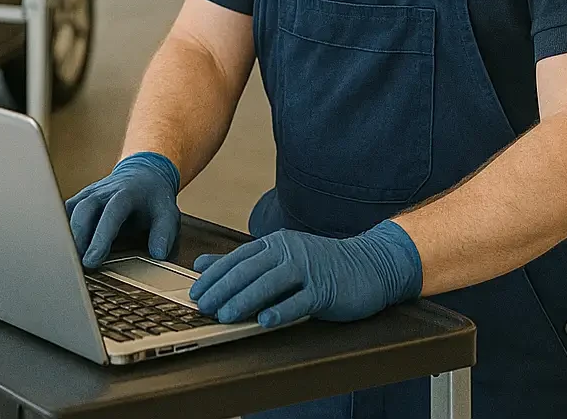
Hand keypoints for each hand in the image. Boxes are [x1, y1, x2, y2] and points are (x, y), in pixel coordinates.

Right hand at [65, 152, 180, 267]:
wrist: (142, 175)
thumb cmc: (154, 199)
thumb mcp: (168, 214)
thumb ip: (164, 233)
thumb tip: (158, 254)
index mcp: (126, 194)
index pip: (110, 215)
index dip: (100, 238)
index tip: (91, 261)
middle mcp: (103, 192)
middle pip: (83, 211)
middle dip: (77, 238)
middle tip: (76, 265)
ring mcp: (89, 194)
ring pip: (71, 212)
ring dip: (68, 236)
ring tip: (69, 262)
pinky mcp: (80, 199)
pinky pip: (66, 213)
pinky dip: (64, 230)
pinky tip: (67, 249)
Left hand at [190, 221, 421, 328]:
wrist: (370, 264)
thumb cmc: (320, 264)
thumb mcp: (279, 257)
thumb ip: (240, 261)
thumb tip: (201, 265)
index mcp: (275, 243)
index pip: (237, 259)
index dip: (214, 277)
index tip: (196, 293)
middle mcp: (289, 251)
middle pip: (249, 270)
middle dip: (223, 289)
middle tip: (203, 307)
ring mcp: (308, 269)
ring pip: (270, 283)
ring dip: (244, 300)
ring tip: (224, 316)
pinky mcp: (326, 288)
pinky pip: (300, 300)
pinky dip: (281, 310)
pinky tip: (265, 322)